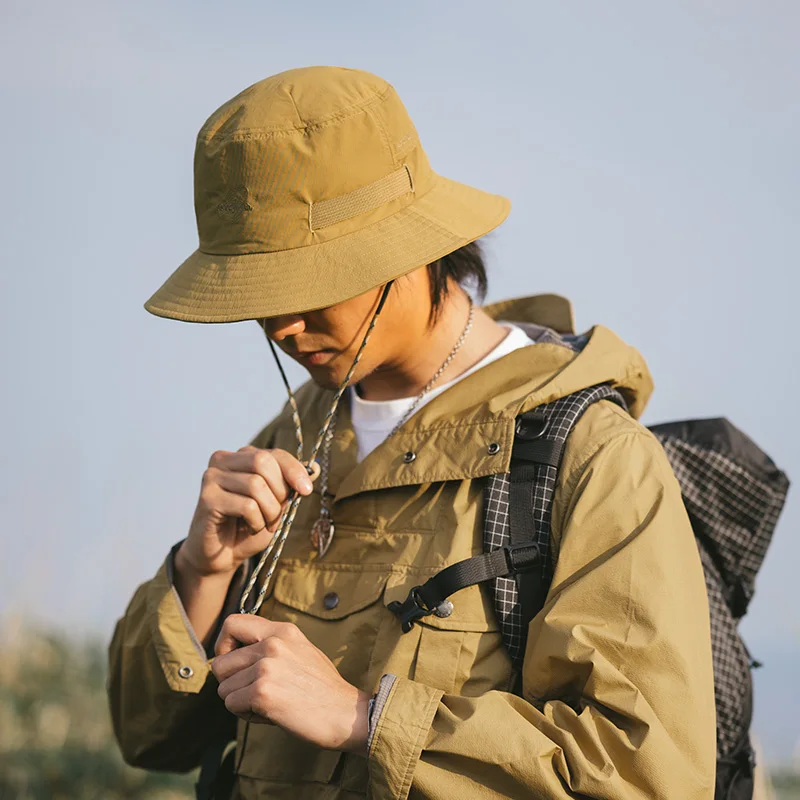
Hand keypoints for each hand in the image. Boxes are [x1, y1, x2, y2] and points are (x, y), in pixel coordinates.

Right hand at [177, 446, 314, 578]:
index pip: (274, 453)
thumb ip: (290, 485)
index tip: (307, 490)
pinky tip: (251, 528)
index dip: (294, 470)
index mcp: (241, 456)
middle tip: (277, 515)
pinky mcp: (207, 498)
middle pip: (263, 462)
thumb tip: (314, 468)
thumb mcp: (276, 503)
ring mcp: (211, 477)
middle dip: (279, 491)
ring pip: (255, 485)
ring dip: (269, 511)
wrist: (221, 556)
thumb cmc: (249, 525)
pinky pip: (246, 505)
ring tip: (265, 524)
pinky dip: (257, 521)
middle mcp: (223, 460)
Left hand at [213, 615, 369, 754]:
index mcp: (282, 630)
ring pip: (224, 688)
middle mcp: (272, 644)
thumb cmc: (322, 687)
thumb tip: (234, 654)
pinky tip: (270, 713)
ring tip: (268, 703)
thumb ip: (269, 645)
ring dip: (240, 701)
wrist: (345, 713)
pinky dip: (246, 714)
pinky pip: (232, 705)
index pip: (232, 623)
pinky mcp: (261, 693)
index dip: (223, 645)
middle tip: (254, 693)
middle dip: (231, 683)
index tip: (233, 662)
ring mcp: (266, 667)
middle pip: (220, 663)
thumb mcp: (300, 650)